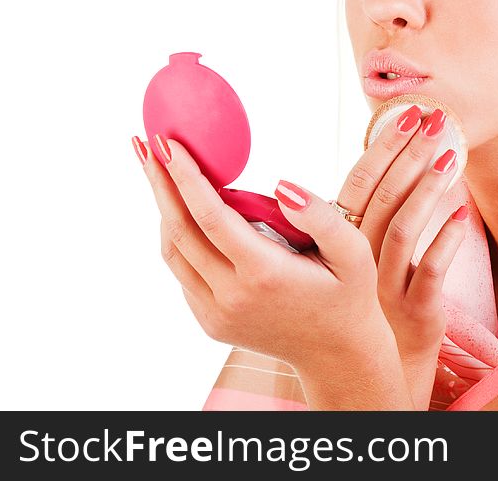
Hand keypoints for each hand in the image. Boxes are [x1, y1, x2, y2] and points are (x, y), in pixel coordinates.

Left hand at [134, 133, 403, 398]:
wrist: (336, 354)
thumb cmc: (348, 294)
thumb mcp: (353, 252)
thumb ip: (320, 216)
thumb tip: (280, 185)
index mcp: (265, 274)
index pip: (211, 217)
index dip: (185, 178)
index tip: (168, 143)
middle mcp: (232, 296)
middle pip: (180, 230)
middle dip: (159, 183)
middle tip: (144, 144)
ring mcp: (216, 312)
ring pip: (174, 251)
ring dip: (162, 208)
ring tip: (157, 170)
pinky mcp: (209, 320)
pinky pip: (183, 270)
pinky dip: (178, 236)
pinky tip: (184, 209)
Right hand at [327, 106, 467, 408]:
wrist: (379, 363)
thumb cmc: (373, 294)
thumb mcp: (362, 251)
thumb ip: (371, 209)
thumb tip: (392, 154)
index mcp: (341, 241)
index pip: (359, 184)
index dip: (382, 147)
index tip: (407, 113)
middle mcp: (357, 262)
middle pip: (383, 199)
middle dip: (410, 155)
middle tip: (435, 120)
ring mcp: (384, 287)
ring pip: (403, 230)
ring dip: (427, 190)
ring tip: (451, 157)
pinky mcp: (415, 311)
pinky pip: (429, 272)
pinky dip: (446, 241)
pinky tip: (463, 214)